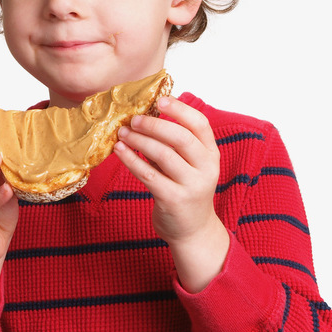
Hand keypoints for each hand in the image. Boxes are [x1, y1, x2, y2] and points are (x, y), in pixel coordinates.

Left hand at [114, 96, 229, 291]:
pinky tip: (120, 150)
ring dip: (139, 140)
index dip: (180, 109)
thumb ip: (175, 144)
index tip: (159, 100)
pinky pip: (148, 175)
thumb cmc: (185, 190)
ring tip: (123, 133)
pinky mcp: (173, 200)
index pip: (200, 124)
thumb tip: (146, 116)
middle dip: (154, 125)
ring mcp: (191, 185)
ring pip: (163, 155)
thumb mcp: (189, 165)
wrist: (192, 230)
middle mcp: (206, 168)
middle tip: (134, 119)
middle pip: (180, 138)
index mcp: (211, 154)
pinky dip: (131, 160)